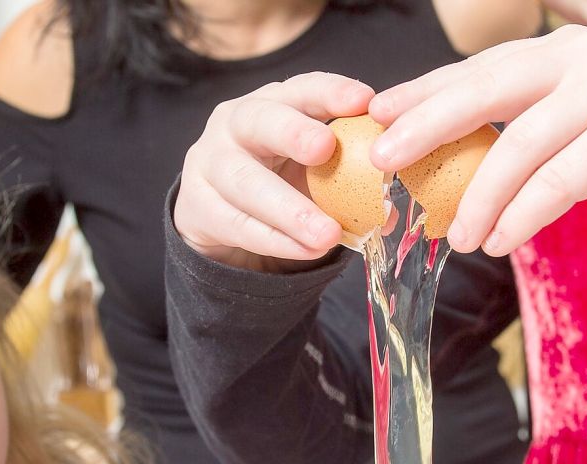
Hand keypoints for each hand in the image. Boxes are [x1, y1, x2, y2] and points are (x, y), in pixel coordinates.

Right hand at [175, 72, 373, 271]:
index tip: (365, 102)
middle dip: (293, 132)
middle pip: (260, 121)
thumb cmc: (279, 178)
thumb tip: (388, 212)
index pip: (302, 89)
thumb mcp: (313, 169)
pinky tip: (308, 251)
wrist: (219, 213)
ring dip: (290, 210)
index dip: (331, 93)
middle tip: (325, 148)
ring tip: (327, 234)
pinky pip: (239, 225)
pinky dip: (277, 240)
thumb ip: (350, 179)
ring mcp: (210, 163)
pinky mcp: (198, 206)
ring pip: (246, 182)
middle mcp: (236, 123)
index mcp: (274, 103)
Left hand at [368, 25, 586, 255]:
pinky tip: (500, 241)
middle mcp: (582, 60)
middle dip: (427, 125)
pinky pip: (561, 180)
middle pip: (486, 90)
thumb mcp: (585, 126)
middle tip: (383, 160)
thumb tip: (460, 168)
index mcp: (563, 53)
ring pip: (522, 144)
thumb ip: (532, 134)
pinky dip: (524, 214)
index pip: (479, 70)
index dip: (424, 92)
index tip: (378, 115)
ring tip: (455, 235)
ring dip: (480, 195)